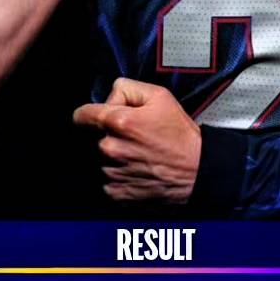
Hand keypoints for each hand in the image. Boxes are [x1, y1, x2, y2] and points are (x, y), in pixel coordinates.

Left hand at [73, 78, 201, 202]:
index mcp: (118, 122)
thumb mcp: (159, 96)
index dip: (88, 114)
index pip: (80, 115)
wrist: (198, 171)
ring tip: (138, 155)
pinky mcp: (117, 192)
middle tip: (133, 137)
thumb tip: (109, 98)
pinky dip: (118, 175)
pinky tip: (137, 170)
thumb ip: (126, 88)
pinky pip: (106, 180)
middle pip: (92, 137)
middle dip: (107, 134)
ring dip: (113, 156)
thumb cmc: (181, 135)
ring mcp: (112, 172)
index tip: (96, 117)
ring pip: (100, 159)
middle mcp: (110, 148)